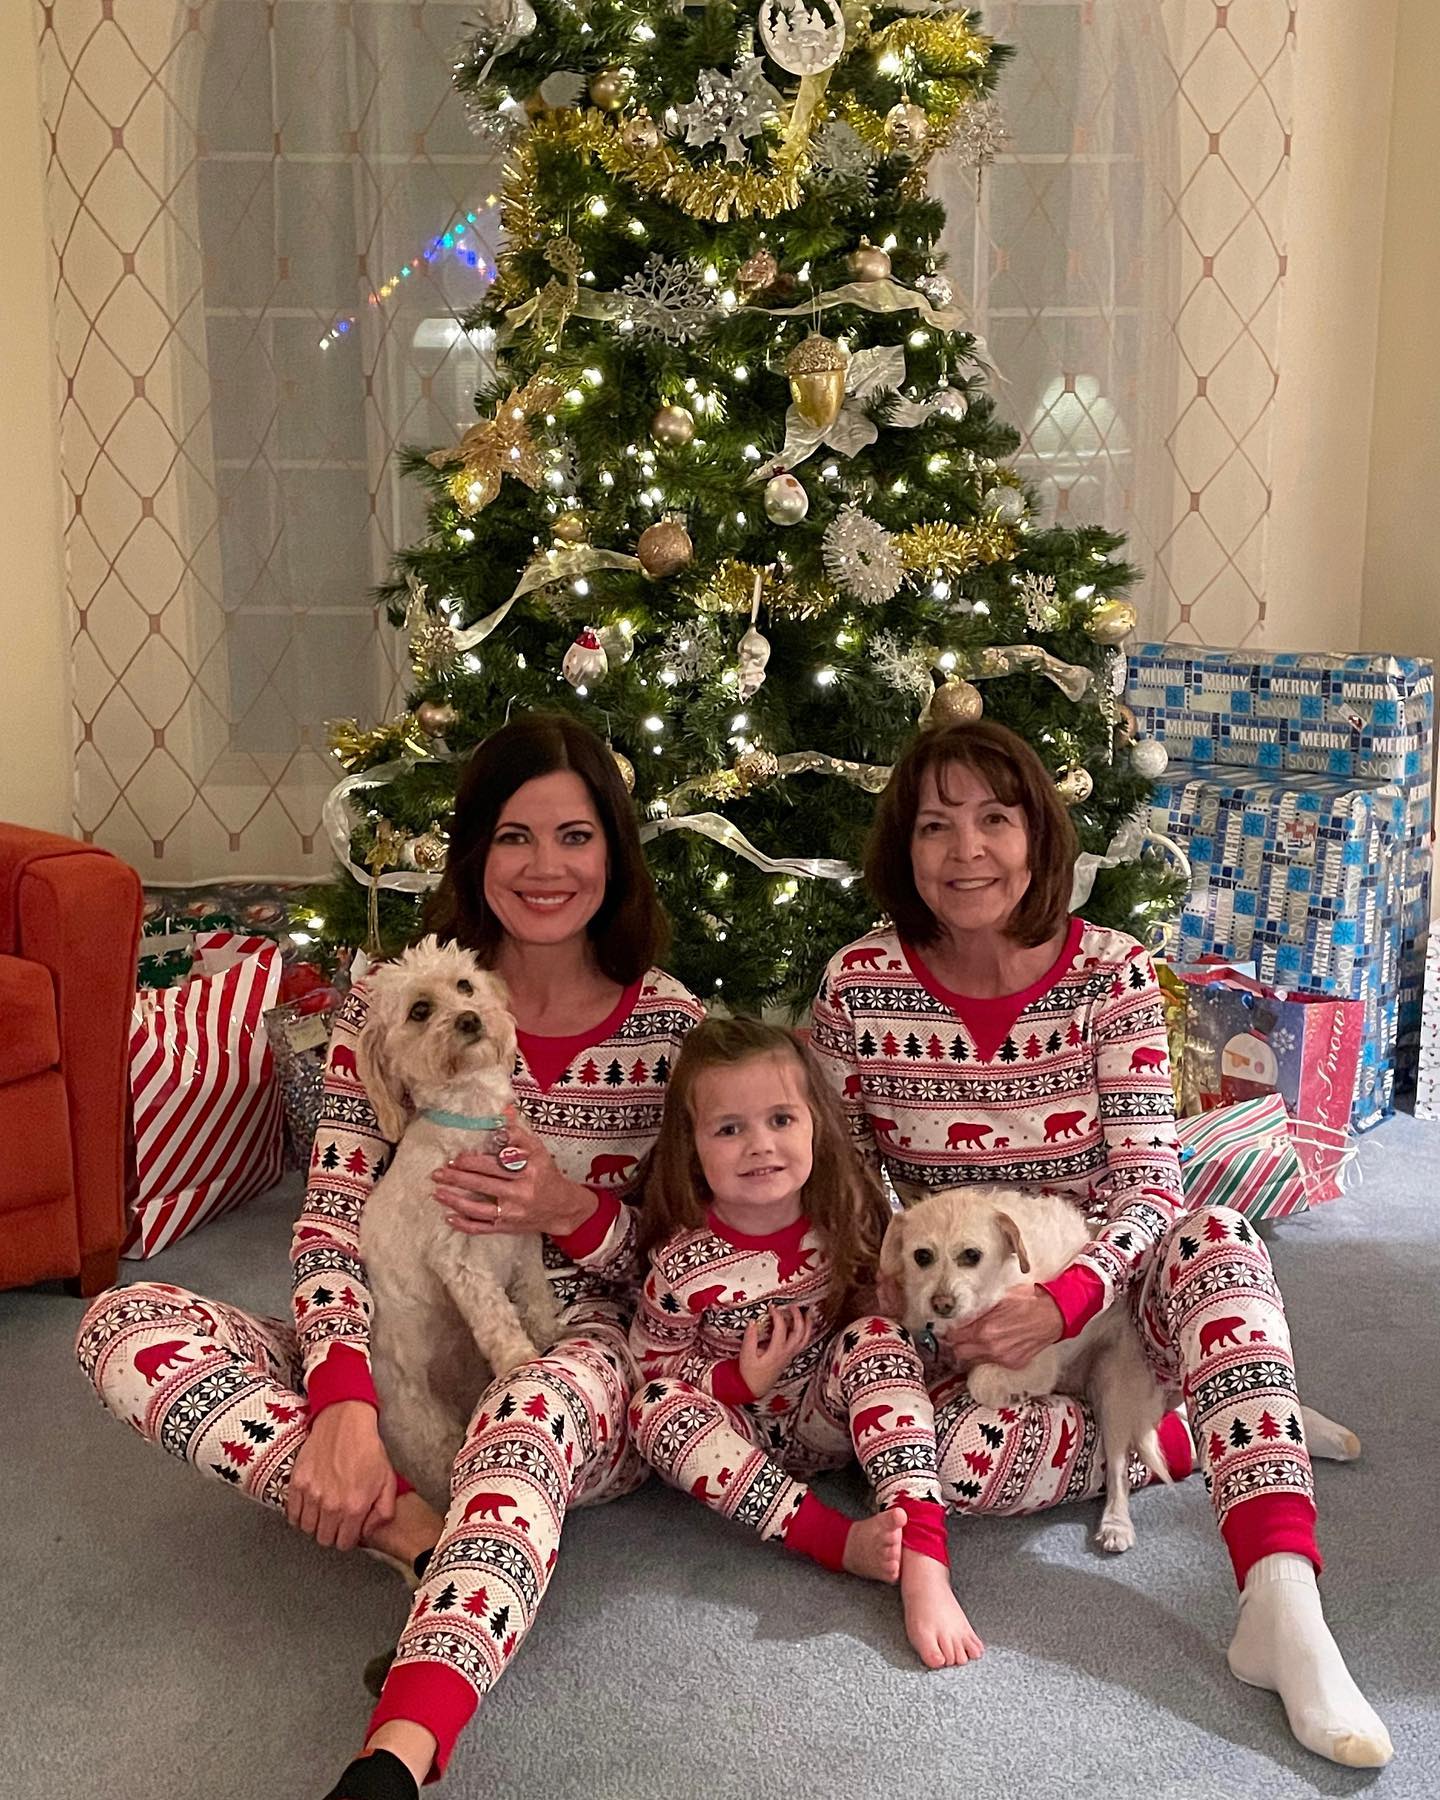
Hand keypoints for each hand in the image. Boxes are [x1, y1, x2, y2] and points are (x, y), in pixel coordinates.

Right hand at [286, 1400, 396, 1551]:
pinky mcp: (297, 1484)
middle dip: (331, 1533)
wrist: (345, 1422)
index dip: (347, 1538)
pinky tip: (309, 1506)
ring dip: (315, 1525)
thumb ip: (383, 1512)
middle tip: (336, 1521)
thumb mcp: (388, 1480)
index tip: (348, 1530)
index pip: (344, 1543)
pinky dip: (299, 1515)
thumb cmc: (368, 1450)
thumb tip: (368, 1532)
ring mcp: (312, 1495)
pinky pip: (292, 1515)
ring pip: (307, 1529)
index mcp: (355, 1506)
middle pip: (324, 1539)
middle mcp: (332, 1505)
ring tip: (323, 1513)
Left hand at [431, 1107, 594, 1238]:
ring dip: (455, 1200)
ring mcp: (513, 1213)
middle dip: (458, 1178)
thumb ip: (518, 1132)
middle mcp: (521, 1192)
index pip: (496, 1164)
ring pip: (479, 1208)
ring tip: (438, 1192)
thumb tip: (504, 1110)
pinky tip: (449, 1217)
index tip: (457, 1157)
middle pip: (484, 1184)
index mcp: (529, 1171)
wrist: (562, 1207)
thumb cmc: (546, 1174)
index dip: (474, 1161)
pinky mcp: (507, 1228)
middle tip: (438, 1172)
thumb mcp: (537, 1150)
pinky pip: (482, 1228)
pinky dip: (464, 1225)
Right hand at [738, 1305, 813, 1396]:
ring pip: (804, 1339)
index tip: (772, 1307)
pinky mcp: (789, 1357)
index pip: (781, 1329)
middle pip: (799, 1332)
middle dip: (798, 1317)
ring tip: (808, 1313)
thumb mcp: (746, 1355)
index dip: (778, 1315)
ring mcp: (790, 1356)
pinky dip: (805, 1333)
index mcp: (776, 1351)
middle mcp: (786, 1353)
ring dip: (807, 1325)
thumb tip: (752, 1321)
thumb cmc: (749, 1373)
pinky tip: (803, 1327)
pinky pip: (802, 1343)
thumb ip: (750, 1338)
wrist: (753, 1388)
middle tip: (792, 1306)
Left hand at [940, 1283, 1063, 1370]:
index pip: (954, 1337)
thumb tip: (960, 1312)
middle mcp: (992, 1347)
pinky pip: (991, 1364)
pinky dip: (986, 1357)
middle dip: (954, 1346)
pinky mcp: (1013, 1364)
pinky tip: (990, 1347)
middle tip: (954, 1338)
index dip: (947, 1333)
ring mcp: (1003, 1358)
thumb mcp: (998, 1297)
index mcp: (985, 1329)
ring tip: (970, 1343)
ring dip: (969, 1353)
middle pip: (959, 1354)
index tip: (945, 1330)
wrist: (1053, 1314)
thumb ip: (977, 1308)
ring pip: (973, 1362)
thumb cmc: (1029, 1301)